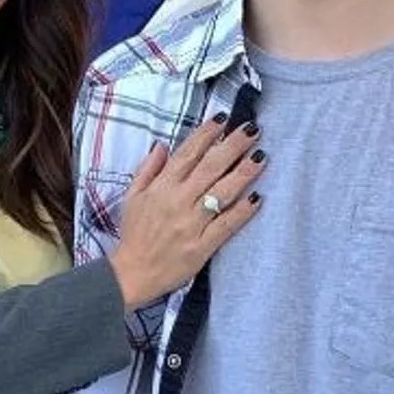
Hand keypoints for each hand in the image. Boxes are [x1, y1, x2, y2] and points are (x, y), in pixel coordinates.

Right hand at [107, 115, 264, 310]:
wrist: (132, 274)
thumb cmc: (134, 233)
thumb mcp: (132, 197)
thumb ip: (148, 169)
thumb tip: (162, 145)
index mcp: (162, 187)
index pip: (188, 154)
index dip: (206, 134)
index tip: (223, 119)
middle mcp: (178, 201)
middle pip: (210, 168)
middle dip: (233, 146)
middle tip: (252, 130)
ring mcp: (192, 224)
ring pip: (222, 193)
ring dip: (243, 173)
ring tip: (261, 157)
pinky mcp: (202, 246)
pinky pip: (227, 225)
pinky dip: (242, 211)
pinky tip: (257, 197)